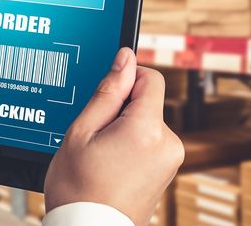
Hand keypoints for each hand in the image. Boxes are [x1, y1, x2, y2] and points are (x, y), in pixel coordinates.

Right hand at [44, 48, 183, 224]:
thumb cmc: (79, 190)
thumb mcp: (82, 132)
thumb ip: (108, 92)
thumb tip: (125, 59)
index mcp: (148, 129)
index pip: (150, 78)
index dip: (126, 79)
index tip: (106, 96)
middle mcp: (168, 143)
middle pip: (148, 102)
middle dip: (122, 111)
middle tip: (96, 136)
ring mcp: (170, 160)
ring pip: (147, 123)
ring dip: (126, 130)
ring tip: (102, 156)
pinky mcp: (167, 171)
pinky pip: (150, 143)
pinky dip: (133, 147)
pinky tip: (112, 166)